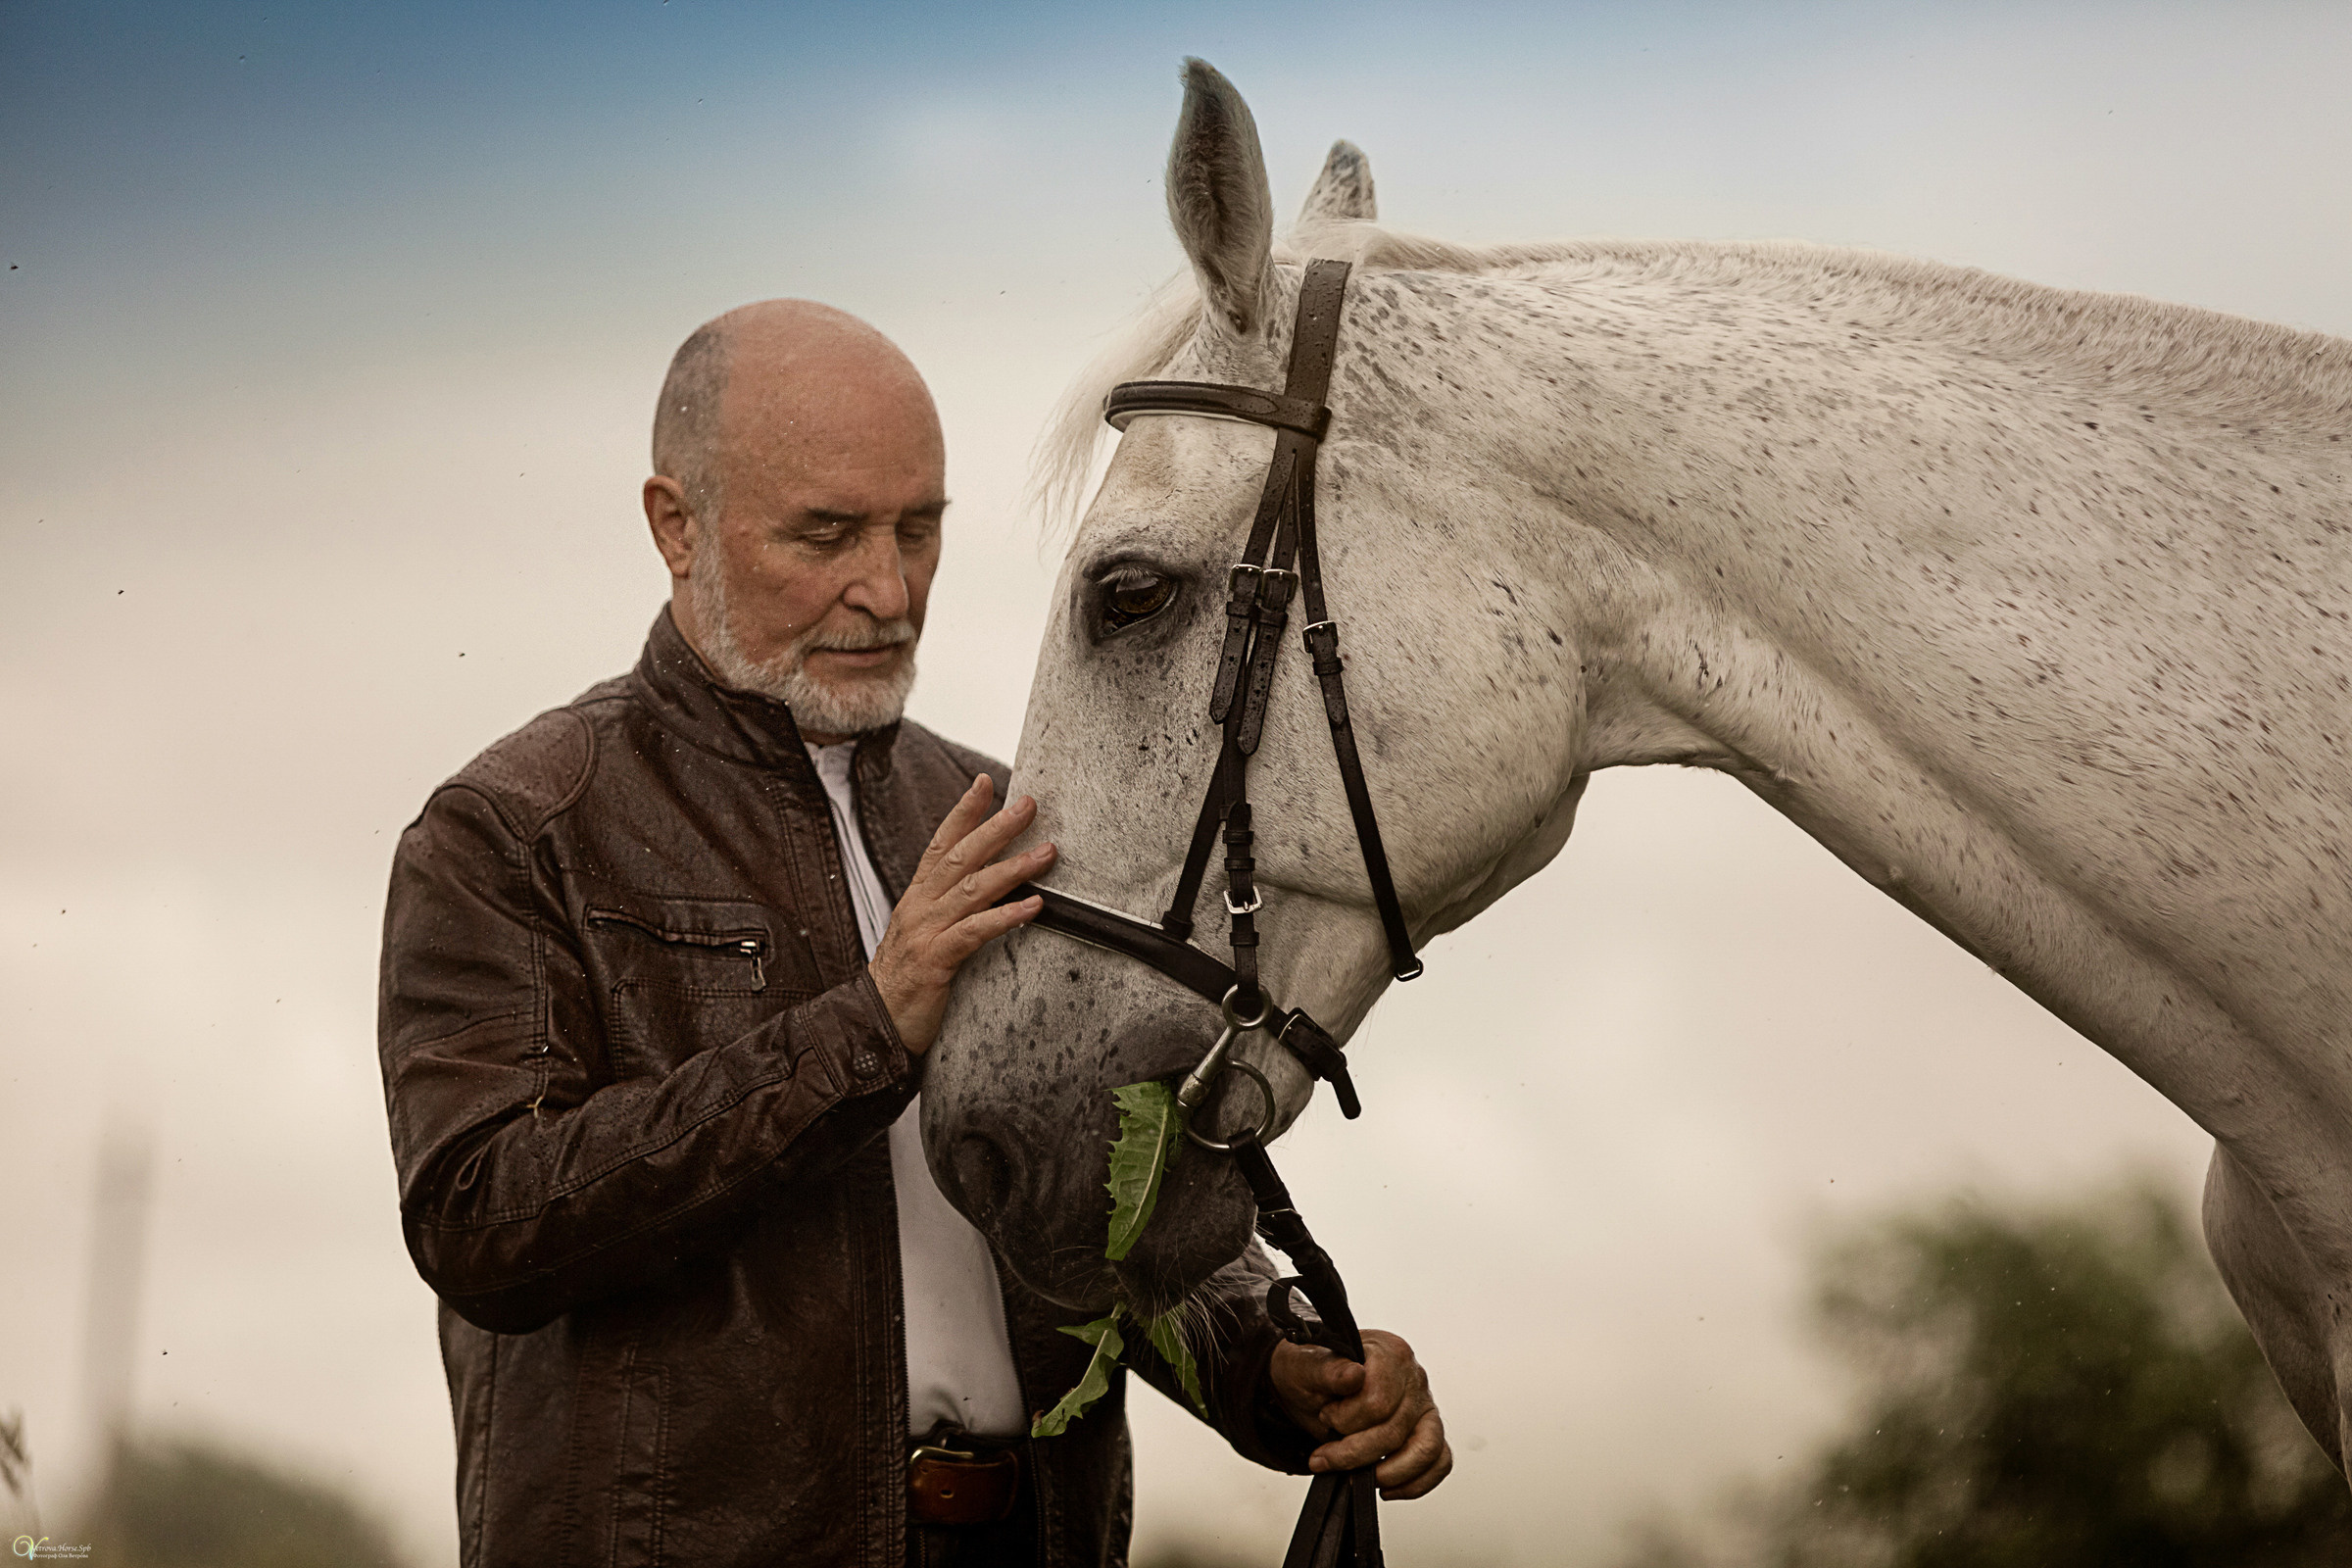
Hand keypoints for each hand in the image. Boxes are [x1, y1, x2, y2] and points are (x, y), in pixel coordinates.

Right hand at [868, 775, 1054, 1054]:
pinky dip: (1005, 916)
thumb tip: (985, 886)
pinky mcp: (935, 961)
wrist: (871, 1022)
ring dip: (1014, 868)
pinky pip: (974, 932)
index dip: (963, 811)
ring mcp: (926, 931)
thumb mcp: (923, 935)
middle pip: (961, 856)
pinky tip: (1033, 907)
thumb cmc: (904, 980)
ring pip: (973, 889)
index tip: (985, 782)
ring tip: (1047, 853)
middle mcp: (920, 906)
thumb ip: (949, 909)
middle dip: (997, 827)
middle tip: (1029, 805)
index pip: (941, 844)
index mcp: (918, 897)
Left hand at [1267, 1329, 1451, 1499]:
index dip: (1345, 1420)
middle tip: (1327, 1453)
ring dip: (1387, 1473)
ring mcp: (1424, 1406)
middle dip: (1354, 1452)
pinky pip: (1440, 1462)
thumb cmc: (1312, 1374)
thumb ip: (1328, 1371)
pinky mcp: (1427, 1431)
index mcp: (1389, 1352)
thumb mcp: (1306, 1367)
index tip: (1325, 1416)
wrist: (1312, 1388)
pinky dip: (1415, 1483)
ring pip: (1426, 1449)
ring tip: (1359, 1477)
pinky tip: (1387, 1487)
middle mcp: (1414, 1377)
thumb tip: (1353, 1375)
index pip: (1378, 1401)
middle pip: (1395, 1431)